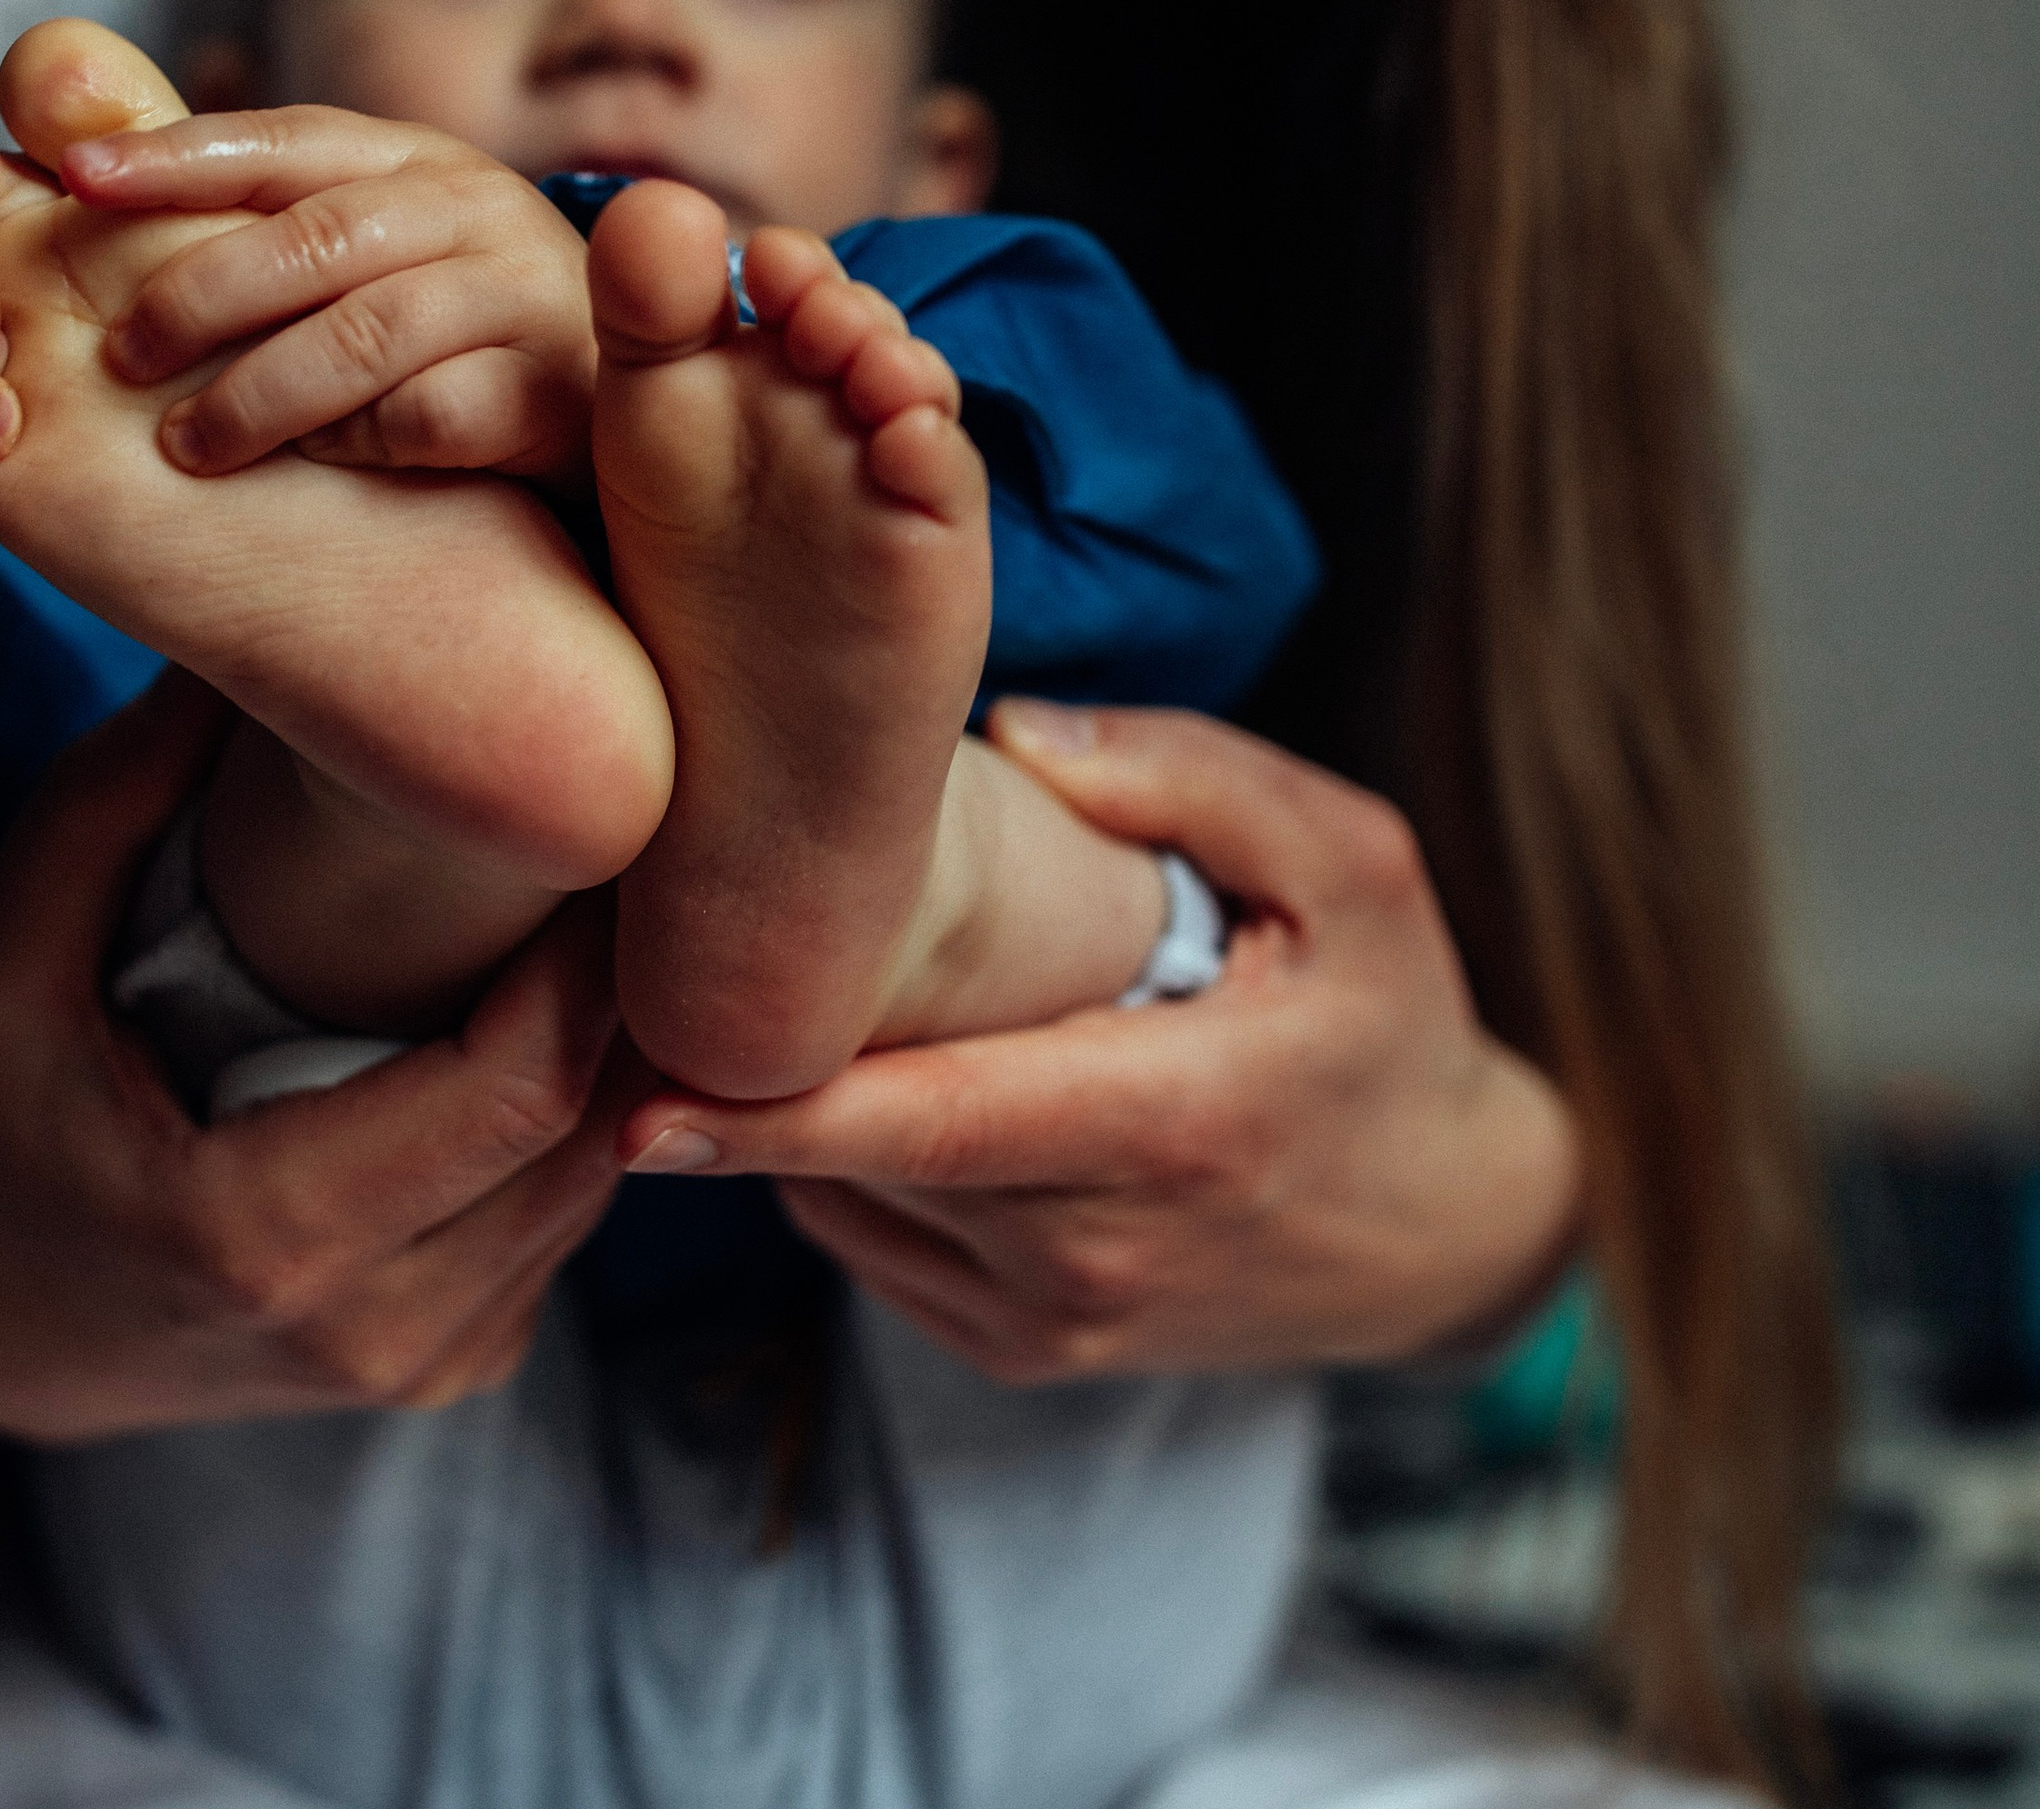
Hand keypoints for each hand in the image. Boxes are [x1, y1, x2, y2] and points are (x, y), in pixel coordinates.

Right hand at [0, 673, 639, 1437]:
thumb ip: (109, 807)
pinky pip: (571, 1220)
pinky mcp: (460, 1369)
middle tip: (637, 833)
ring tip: (604, 903)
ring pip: (602, 1177)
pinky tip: (549, 1013)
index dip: (591, 956)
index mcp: (264, 1240)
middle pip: (591, 1129)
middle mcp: (372, 1333)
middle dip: (626, 982)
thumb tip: (229, 649)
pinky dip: (579, 1115)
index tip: (612, 822)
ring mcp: (426, 1368)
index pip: (520, 1089)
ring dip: (617, 1044)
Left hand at [60, 109, 595, 485]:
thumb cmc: (461, 351)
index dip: (176, 155)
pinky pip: (438, 413)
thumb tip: (74, 157)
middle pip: (317, 236)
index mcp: (421, 164)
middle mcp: (482, 211)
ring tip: (186, 446)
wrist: (623, 447)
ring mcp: (529, 297)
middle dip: (200, 295)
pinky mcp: (562, 393)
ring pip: (369, 329)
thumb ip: (258, 218)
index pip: (286, 141)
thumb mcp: (377, 262)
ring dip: (261, 393)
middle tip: (118, 358)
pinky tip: (315, 468)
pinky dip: (363, 440)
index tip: (73, 184)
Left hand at [615, 704, 1580, 1383]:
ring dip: (794, 1106)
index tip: (641, 1094)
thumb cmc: (1389, 1020)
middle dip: (748, 1063)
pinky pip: (873, 1244)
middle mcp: (1098, 1249)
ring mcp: (1056, 1322)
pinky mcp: (1025, 1350)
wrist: (1446, 1230)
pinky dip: (841, 1159)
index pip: (933, 1122)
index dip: (778, 1109)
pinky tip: (874, 1070)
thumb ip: (1190, 778)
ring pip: (849, 1200)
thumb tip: (1016, 737)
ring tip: (780, 989)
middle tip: (666, 955)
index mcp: (1175, 1123)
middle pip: (862, 1155)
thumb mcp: (1350, 866)